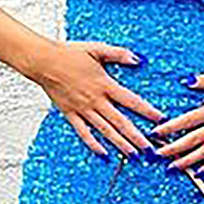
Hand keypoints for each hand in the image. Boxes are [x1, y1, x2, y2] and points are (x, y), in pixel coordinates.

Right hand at [34, 41, 165, 157]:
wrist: (43, 61)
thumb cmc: (68, 54)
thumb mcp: (97, 49)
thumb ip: (119, 54)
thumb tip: (138, 59)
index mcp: (104, 84)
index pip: (131, 101)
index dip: (147, 111)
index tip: (160, 120)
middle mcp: (95, 100)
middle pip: (121, 122)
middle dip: (137, 136)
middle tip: (151, 148)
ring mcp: (82, 109)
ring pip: (105, 130)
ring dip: (120, 143)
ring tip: (134, 154)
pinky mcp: (70, 114)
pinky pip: (84, 133)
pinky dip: (94, 144)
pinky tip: (104, 154)